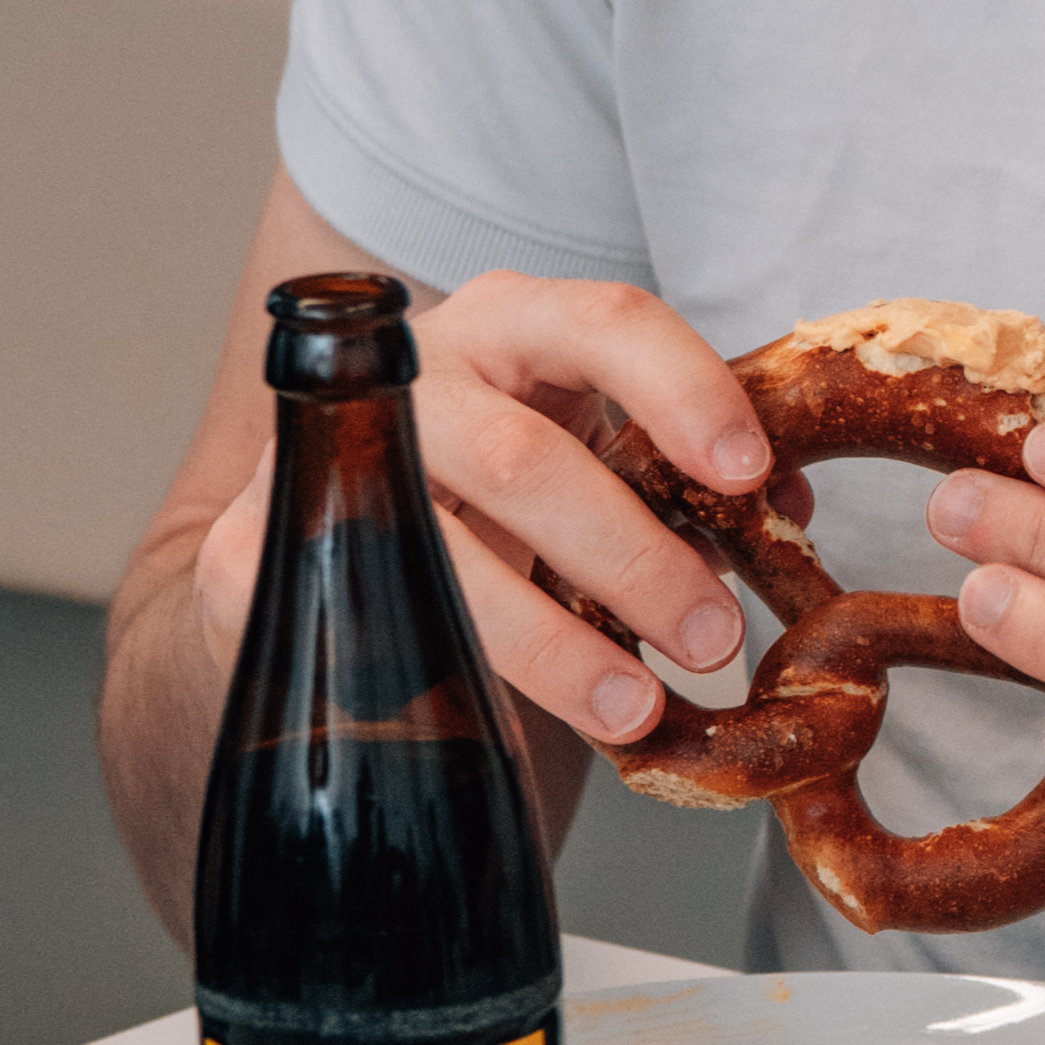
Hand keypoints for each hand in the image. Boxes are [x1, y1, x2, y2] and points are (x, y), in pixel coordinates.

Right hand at [253, 268, 790, 768]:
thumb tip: (785, 510)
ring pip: (448, 547)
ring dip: (554, 640)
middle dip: (630, 557)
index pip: (605, 322)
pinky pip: (373, 617)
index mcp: (515, 327)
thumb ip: (677, 474)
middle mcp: (419, 371)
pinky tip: (507, 722)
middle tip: (710, 636)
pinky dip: (454, 675)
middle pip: (524, 457)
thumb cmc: (496, 486)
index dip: (683, 390)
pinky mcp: (259, 542)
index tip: (746, 473)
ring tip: (635, 703)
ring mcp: (332, 454)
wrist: (328, 534)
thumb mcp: (588, 455)